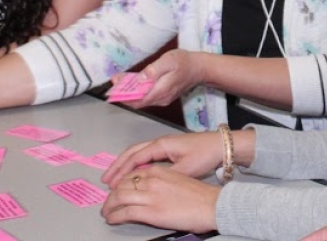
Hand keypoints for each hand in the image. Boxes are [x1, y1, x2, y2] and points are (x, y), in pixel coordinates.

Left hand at [101, 166, 219, 233]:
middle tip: (108, 203)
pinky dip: (114, 216)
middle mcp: (151, 180)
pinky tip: (112, 219)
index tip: (117, 190)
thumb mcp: (177, 180)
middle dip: (112, 195)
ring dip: (109, 206)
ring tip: (106, 212)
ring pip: (119, 197)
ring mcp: (150, 196)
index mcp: (158, 171)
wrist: (211, 205)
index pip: (132, 175)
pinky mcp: (150, 212)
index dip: (121, 183)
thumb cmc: (199, 195)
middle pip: (122, 185)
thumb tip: (150, 190)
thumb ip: (161, 182)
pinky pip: (125, 213)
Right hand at [102, 131, 224, 187]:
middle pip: (132, 152)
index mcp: (161, 145)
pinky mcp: (170, 150)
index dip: (121, 170)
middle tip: (105, 179)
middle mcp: (160, 143)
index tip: (110, 182)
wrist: (221, 145)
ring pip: (138, 154)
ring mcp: (164, 146)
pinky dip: (136, 165)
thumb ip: (166, 175)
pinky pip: (146, 157)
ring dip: (125, 165)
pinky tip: (134, 175)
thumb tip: (149, 183)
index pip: (135, 157)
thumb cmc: (204, 154)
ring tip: (115, 177)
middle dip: (117, 165)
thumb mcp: (186, 168)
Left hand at [119, 49, 204, 108]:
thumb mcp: (168, 61)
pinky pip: (148, 96)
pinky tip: (133, 83)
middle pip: (138, 101)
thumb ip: (153, 70)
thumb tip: (140, 79)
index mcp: (161, 91)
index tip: (113, 89)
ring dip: (130, 93)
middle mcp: (161, 98)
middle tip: (114, 82)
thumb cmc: (184, 62)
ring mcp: (163, 99)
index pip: (137, 99)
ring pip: (142, 99)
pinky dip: (138, 91)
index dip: (124, 96)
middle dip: (124, 94)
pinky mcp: (164, 96)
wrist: (199, 68)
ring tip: (120, 81)